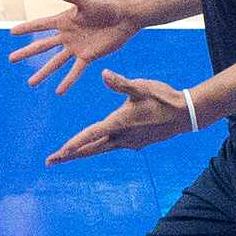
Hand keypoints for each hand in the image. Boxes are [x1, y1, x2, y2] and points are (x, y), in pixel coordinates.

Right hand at [7, 0, 139, 92]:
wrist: (126, 16)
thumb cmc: (106, 5)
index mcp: (64, 20)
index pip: (40, 25)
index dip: (26, 28)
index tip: (12, 32)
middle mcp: (67, 35)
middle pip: (42, 46)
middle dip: (26, 53)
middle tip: (11, 59)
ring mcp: (76, 47)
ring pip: (55, 62)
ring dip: (43, 73)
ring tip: (31, 83)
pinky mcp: (88, 56)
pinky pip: (75, 71)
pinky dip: (67, 81)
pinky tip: (58, 91)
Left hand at [47, 70, 192, 165]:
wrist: (185, 114)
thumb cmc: (163, 97)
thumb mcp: (141, 87)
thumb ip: (121, 83)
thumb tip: (103, 74)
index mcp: (119, 123)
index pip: (91, 135)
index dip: (74, 144)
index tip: (59, 153)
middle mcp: (122, 137)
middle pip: (90, 149)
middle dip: (69, 155)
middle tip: (50, 161)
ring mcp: (129, 142)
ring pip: (100, 150)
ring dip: (82, 153)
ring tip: (65, 156)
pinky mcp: (136, 143)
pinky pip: (112, 147)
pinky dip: (98, 148)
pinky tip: (95, 145)